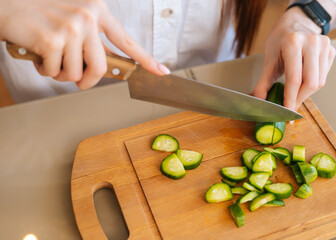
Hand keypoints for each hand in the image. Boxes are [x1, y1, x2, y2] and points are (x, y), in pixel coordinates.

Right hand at [0, 0, 169, 88]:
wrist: (7, 5)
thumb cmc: (41, 15)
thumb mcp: (73, 19)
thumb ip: (92, 40)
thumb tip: (106, 66)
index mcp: (97, 10)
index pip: (126, 40)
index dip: (146, 59)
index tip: (162, 71)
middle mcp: (87, 17)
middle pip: (100, 68)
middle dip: (86, 81)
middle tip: (77, 80)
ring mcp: (71, 27)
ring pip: (75, 73)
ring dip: (61, 74)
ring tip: (50, 58)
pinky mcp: (52, 39)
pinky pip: (55, 72)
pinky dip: (45, 70)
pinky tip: (38, 55)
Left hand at [253, 7, 335, 111]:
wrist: (294, 25)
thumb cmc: (279, 42)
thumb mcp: (269, 60)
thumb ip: (264, 81)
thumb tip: (259, 100)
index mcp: (293, 43)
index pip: (294, 78)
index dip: (291, 98)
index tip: (287, 111)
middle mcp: (311, 42)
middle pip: (310, 82)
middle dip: (299, 98)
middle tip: (290, 107)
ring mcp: (324, 46)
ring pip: (319, 82)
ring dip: (306, 93)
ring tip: (294, 95)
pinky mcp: (331, 51)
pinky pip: (323, 76)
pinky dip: (312, 85)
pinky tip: (302, 84)